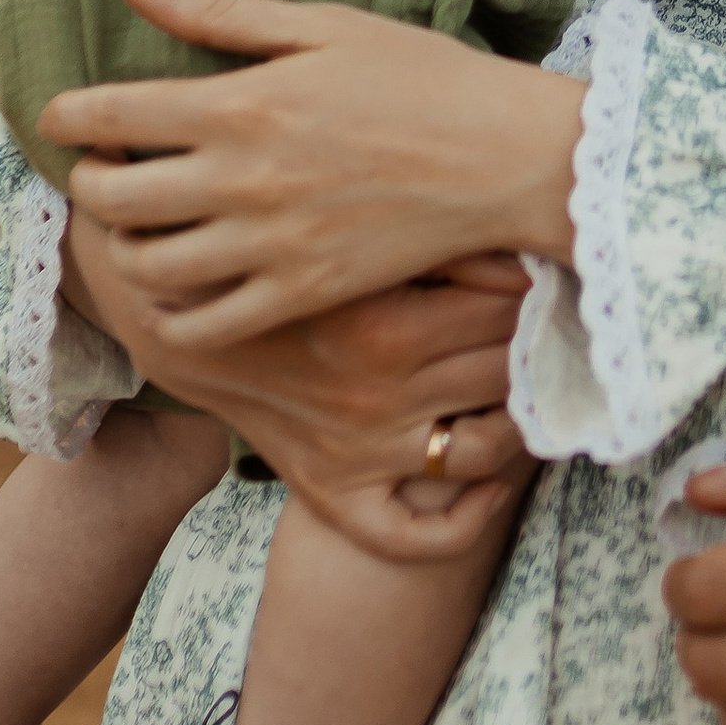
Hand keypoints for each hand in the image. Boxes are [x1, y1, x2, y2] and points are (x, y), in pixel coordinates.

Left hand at [37, 0, 584, 342]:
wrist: (503, 156)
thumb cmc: (419, 75)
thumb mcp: (321, 24)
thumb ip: (220, 12)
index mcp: (243, 103)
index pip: (112, 115)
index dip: (64, 118)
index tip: (58, 118)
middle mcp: (243, 179)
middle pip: (114, 197)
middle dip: (87, 183)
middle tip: (99, 171)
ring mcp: (270, 245)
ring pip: (146, 267)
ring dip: (121, 248)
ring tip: (137, 228)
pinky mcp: (301, 294)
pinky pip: (204, 326)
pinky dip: (171, 314)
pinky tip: (180, 286)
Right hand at [66, 214, 539, 567]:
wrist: (173, 312)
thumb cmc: (267, 241)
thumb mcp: (337, 210)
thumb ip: (420, 206)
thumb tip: (510, 189)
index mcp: (383, 324)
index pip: (509, 305)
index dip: (537, 277)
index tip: (543, 256)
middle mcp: (379, 395)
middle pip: (508, 367)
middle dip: (539, 335)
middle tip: (552, 307)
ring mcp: (362, 450)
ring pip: (489, 446)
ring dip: (524, 416)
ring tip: (531, 378)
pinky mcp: (338, 490)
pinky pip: (420, 535)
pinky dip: (470, 514)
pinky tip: (492, 479)